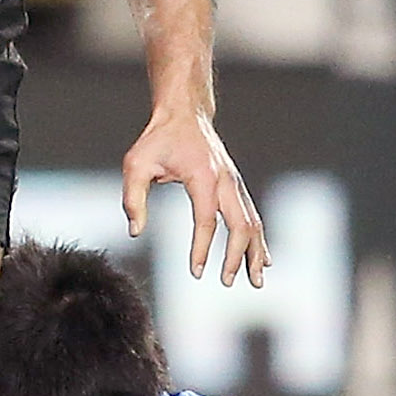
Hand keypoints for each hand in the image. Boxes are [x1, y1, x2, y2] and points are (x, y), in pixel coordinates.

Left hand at [121, 105, 268, 286]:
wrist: (184, 114)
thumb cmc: (157, 139)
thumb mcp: (136, 164)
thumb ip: (133, 198)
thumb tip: (135, 231)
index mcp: (203, 176)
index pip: (207, 220)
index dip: (203, 248)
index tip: (197, 272)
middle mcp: (226, 181)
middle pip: (241, 225)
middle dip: (238, 257)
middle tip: (226, 282)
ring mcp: (234, 183)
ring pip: (253, 222)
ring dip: (255, 253)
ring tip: (255, 281)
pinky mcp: (235, 186)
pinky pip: (251, 216)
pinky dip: (257, 239)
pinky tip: (262, 260)